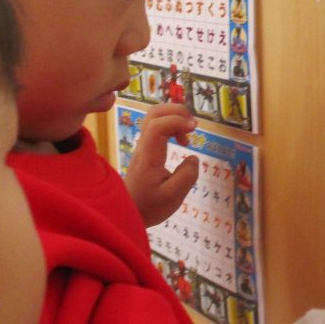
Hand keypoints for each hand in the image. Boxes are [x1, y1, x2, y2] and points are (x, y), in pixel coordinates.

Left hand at [124, 104, 199, 226]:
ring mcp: (143, 145)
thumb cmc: (150, 206)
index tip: (194, 130)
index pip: (158, 125)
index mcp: (149, 156)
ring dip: (175, 117)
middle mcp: (144, 145)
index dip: (177, 121)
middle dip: (177, 112)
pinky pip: (157, 125)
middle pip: (155, 113)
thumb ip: (187, 175)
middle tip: (193, 127)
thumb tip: (193, 157)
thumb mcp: (173, 197)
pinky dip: (172, 124)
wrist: (129, 211)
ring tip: (188, 134)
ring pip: (155, 116)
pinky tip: (181, 140)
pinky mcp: (145, 148)